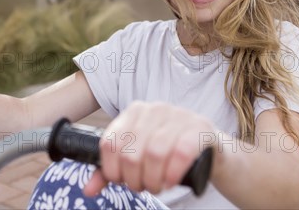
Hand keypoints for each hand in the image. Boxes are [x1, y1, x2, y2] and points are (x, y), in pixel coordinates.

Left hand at [83, 101, 215, 195]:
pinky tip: (171, 181)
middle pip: (131, 152)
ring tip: (157, 186)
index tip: (121, 180)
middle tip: (143, 186)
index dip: (111, 169)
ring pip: (154, 153)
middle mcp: (155, 109)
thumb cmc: (170, 153)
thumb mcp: (139, 157)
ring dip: (153, 179)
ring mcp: (179, 115)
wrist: (211, 151)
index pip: (110, 142)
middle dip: (134, 179)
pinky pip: (181, 152)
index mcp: (135, 111)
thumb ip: (112, 170)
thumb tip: (88, 189)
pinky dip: (172, 173)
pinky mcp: (199, 127)